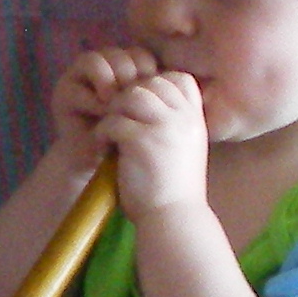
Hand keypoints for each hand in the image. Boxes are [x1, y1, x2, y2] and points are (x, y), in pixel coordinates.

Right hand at [50, 46, 158, 162]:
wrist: (99, 166)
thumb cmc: (127, 142)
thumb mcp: (146, 117)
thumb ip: (157, 96)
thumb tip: (183, 77)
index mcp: (126, 71)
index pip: (139, 55)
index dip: (147, 70)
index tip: (153, 94)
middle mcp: (103, 69)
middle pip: (118, 53)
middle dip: (129, 74)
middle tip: (134, 97)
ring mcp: (80, 78)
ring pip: (96, 60)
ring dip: (109, 82)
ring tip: (116, 104)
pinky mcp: (63, 92)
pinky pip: (78, 85)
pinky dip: (93, 100)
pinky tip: (103, 115)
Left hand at [102, 70, 207, 220]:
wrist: (173, 218)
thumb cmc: (174, 188)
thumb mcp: (184, 147)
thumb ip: (172, 123)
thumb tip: (143, 97)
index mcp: (195, 119)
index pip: (179, 79)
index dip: (156, 85)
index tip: (142, 110)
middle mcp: (184, 118)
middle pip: (150, 83)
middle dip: (128, 98)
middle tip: (118, 121)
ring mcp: (164, 127)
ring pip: (130, 96)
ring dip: (114, 112)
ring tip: (110, 134)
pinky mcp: (142, 140)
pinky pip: (113, 121)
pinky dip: (102, 133)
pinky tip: (104, 149)